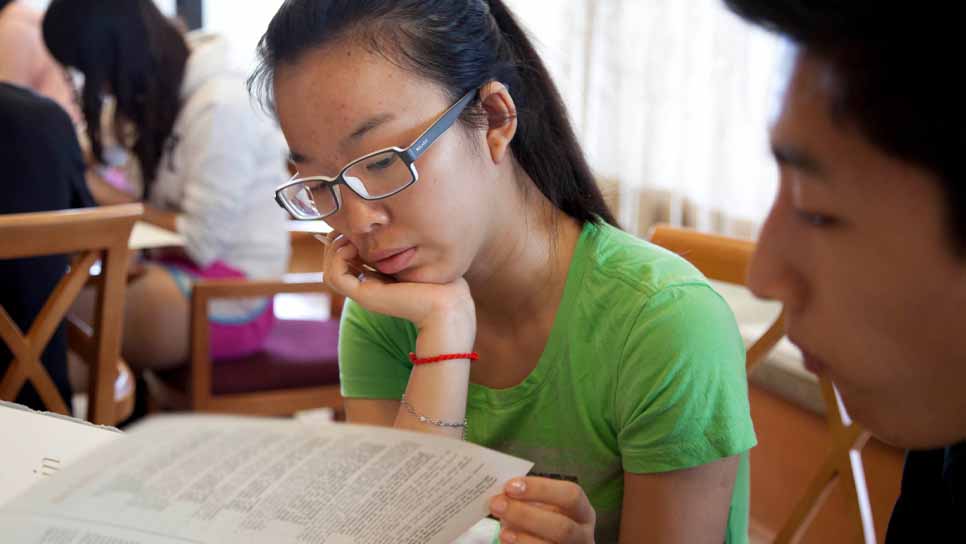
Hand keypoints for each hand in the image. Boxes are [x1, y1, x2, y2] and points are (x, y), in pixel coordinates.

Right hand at [321, 232, 475, 349]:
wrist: (446, 304)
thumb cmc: (438, 280)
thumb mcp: (414, 255)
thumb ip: (398, 245)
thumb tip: (382, 225)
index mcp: (378, 277)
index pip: (349, 258)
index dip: (346, 239)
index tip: (356, 225)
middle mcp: (368, 285)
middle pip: (335, 263)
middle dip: (336, 241)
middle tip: (347, 229)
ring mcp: (364, 291)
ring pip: (331, 271)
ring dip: (333, 249)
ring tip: (348, 238)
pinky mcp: (364, 295)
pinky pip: (335, 276)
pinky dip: (336, 259)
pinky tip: (351, 247)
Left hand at [489, 477, 595, 543]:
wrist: (547, 540)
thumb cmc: (544, 519)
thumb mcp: (543, 506)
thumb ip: (528, 498)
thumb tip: (503, 493)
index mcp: (582, 511)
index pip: (571, 495)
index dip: (541, 489)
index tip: (510, 486)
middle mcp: (582, 535)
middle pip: (562, 527)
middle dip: (526, 515)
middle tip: (497, 505)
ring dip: (521, 538)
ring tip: (502, 530)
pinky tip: (507, 541)